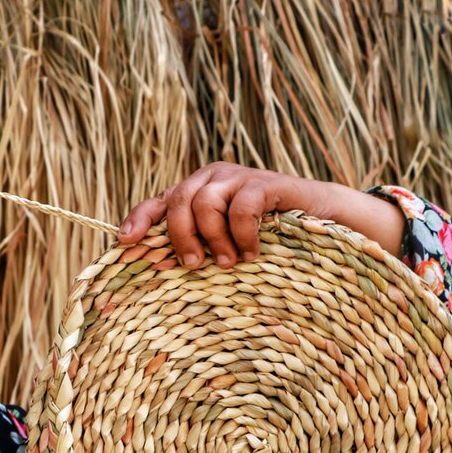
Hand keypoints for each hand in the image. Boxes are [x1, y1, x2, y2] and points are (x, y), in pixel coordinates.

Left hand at [117, 162, 405, 265]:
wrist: (325, 219)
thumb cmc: (273, 240)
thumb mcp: (230, 246)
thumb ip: (203, 249)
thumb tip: (167, 276)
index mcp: (200, 191)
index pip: (159, 200)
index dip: (139, 219)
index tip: (125, 243)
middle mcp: (214, 178)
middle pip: (178, 202)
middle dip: (181, 238)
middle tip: (196, 266)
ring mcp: (241, 176)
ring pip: (205, 203)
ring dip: (214, 239)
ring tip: (230, 262)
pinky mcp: (267, 182)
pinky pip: (240, 206)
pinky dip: (242, 234)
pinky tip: (253, 252)